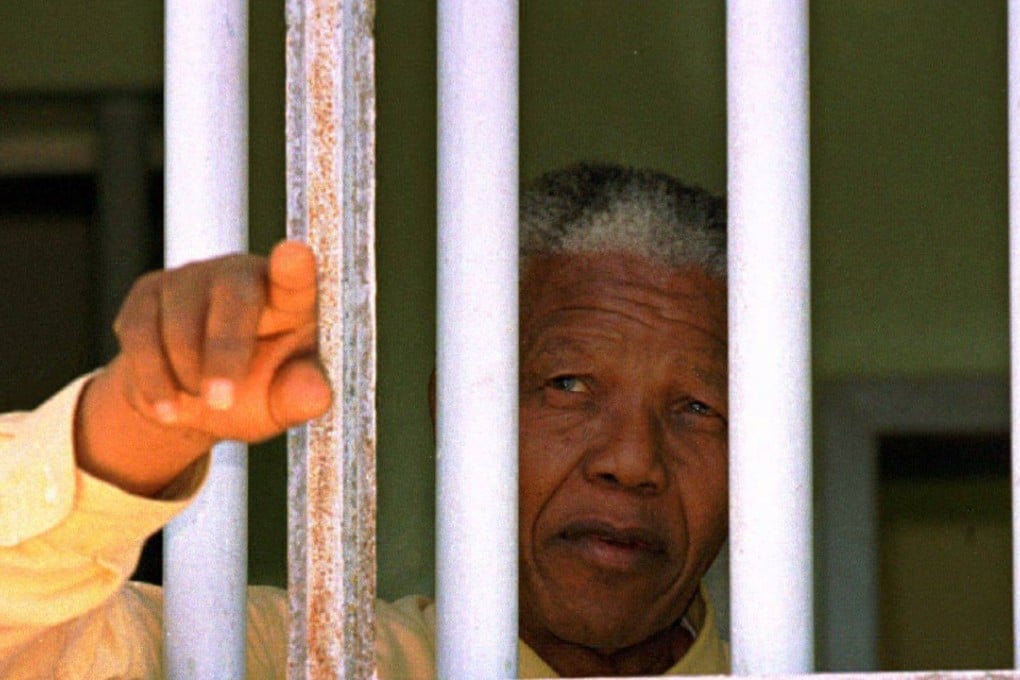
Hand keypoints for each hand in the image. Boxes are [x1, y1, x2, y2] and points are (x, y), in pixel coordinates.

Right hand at [76, 241, 330, 495]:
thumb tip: (318, 396)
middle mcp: (242, 273)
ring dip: (189, 376)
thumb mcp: (285, 401)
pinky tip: (170, 406)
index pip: (296, 276)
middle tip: (222, 402)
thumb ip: (301, 396)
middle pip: (233, 300)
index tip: (295, 256)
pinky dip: (154, 380)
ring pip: (180, 324)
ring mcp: (193, 277)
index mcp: (292, 297)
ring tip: (207, 402)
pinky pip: (141, 335)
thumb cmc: (260, 389)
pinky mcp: (149, 292)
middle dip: (225, 354)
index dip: (294, 265)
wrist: (197, 398)